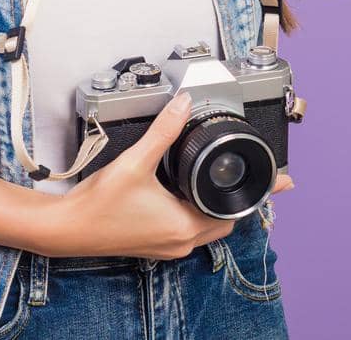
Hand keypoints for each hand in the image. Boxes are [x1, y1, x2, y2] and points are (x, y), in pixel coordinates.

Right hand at [49, 91, 293, 259]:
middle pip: (225, 220)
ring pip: (207, 226)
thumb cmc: (99, 204)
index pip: (236, 210)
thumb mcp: (136, 161)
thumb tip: (184, 104)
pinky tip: (189, 193)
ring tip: (225, 180)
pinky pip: (188, 229)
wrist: (67, 228)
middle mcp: (180, 241)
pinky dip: (196, 212)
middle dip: (240, 199)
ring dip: (217, 206)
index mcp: (184, 225)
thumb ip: (164, 131)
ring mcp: (166, 245)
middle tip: (257, 176)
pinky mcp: (154, 242)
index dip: (261, 194)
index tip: (283, 183)